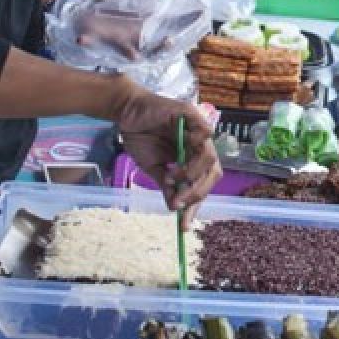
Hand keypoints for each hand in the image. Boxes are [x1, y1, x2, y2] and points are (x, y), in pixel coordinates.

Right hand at [115, 81, 222, 227]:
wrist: (126, 113)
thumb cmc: (141, 137)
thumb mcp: (153, 167)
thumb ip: (166, 184)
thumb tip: (173, 208)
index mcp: (193, 158)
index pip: (202, 183)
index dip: (195, 204)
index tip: (184, 225)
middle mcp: (200, 145)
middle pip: (213, 172)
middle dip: (198, 192)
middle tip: (180, 204)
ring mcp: (198, 130)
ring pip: (210, 156)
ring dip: (194, 173)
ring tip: (173, 178)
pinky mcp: (192, 114)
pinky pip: (205, 131)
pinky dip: (198, 146)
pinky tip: (181, 158)